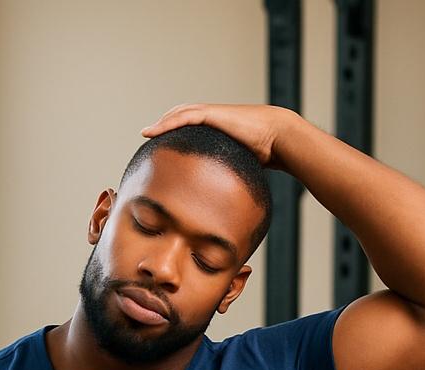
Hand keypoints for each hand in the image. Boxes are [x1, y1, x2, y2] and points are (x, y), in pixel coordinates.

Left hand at [140, 103, 296, 169]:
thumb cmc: (266, 154)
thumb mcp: (241, 166)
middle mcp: (213, 117)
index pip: (192, 126)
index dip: (176, 131)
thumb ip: (230, 175)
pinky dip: (167, 123)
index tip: (163, 144)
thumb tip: (227, 201)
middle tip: (150, 137)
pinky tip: (153, 131)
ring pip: (179, 113)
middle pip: (181, 115)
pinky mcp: (212, 114)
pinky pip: (184, 117)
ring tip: (146, 133)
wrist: (278, 138)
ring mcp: (212, 114)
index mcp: (219, 128)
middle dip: (165, 124)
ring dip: (161, 122)